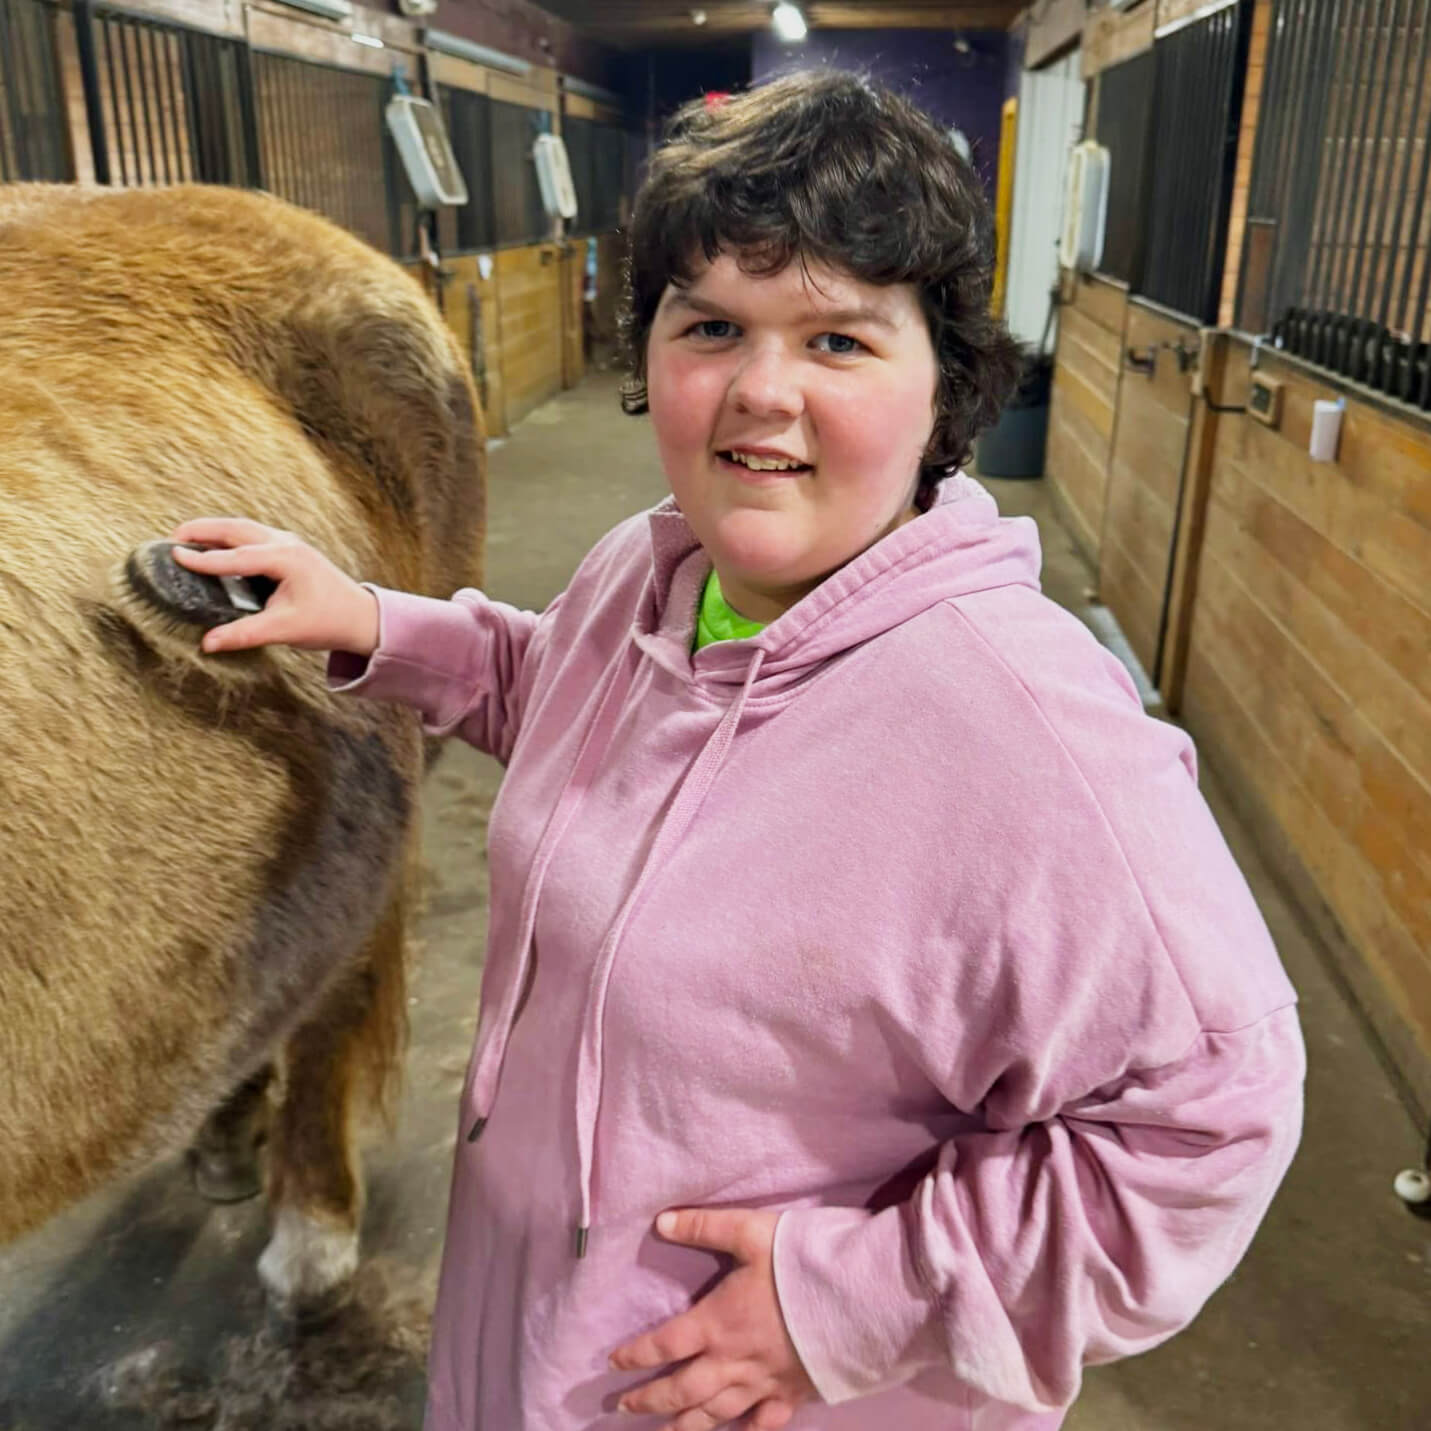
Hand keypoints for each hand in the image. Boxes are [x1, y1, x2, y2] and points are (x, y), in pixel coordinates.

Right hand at [168, 517, 378, 656]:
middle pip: (237, 528)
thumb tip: (207, 644)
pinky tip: (216, 547)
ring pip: (245, 528)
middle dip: (204, 530)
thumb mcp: (284, 630)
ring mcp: (289, 543)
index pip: (235, 557)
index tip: (174, 555)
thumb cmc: (328, 621)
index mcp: (286, 559)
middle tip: (173, 536)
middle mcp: (287, 544)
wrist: (361, 617)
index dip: (203, 558)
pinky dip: (231, 537)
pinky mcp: (290, 549)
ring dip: (216, 530)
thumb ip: (245, 634)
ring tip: (186, 537)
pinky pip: (254, 536)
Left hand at [610, 1208, 816, 1430]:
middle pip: (682, 1389)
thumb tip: (661, 1221)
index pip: (665, 1344)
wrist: (857, 1299)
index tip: (613, 1363)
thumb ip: (705, 1227)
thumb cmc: (801, 1263)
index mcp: (718, 1322)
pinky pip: (763, 1424)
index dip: (636, 1355)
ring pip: (715, 1414)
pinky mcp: (793, 1394)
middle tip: (623, 1407)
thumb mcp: (750, 1232)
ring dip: (684, 1425)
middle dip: (649, 1399)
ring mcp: (764, 1383)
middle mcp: (734, 1361)